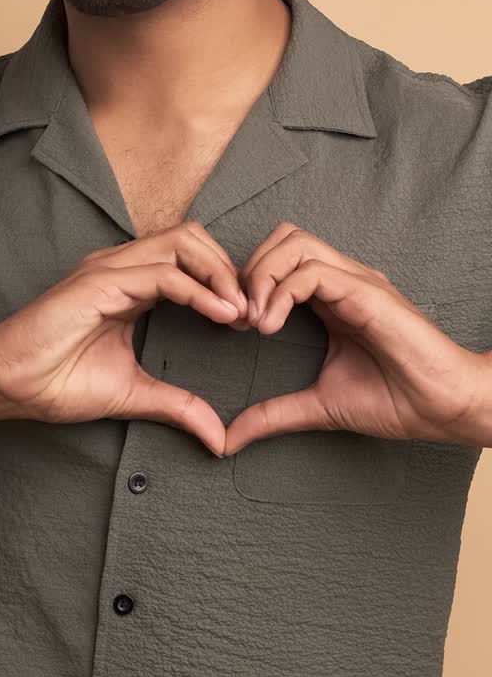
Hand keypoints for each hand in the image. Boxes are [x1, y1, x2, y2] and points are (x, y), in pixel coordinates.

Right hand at [0, 222, 248, 456]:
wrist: (7, 383)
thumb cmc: (57, 383)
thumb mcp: (133, 394)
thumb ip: (177, 406)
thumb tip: (219, 438)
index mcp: (130, 284)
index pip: (190, 258)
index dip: (225, 282)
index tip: (250, 321)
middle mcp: (122, 266)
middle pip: (193, 238)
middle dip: (230, 268)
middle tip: (253, 312)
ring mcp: (110, 269)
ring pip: (183, 243)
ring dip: (221, 273)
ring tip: (241, 312)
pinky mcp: (100, 282)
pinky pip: (163, 274)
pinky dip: (199, 290)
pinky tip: (221, 314)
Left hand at [226, 221, 491, 454]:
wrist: (445, 408)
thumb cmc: (396, 401)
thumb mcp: (320, 406)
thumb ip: (275, 413)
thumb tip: (230, 438)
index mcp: (332, 297)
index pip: (279, 259)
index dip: (248, 283)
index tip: (235, 327)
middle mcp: (343, 279)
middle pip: (282, 238)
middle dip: (249, 270)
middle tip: (239, 318)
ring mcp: (355, 281)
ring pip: (293, 243)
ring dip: (260, 276)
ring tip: (254, 322)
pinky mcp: (366, 292)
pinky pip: (311, 271)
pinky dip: (280, 292)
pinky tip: (270, 326)